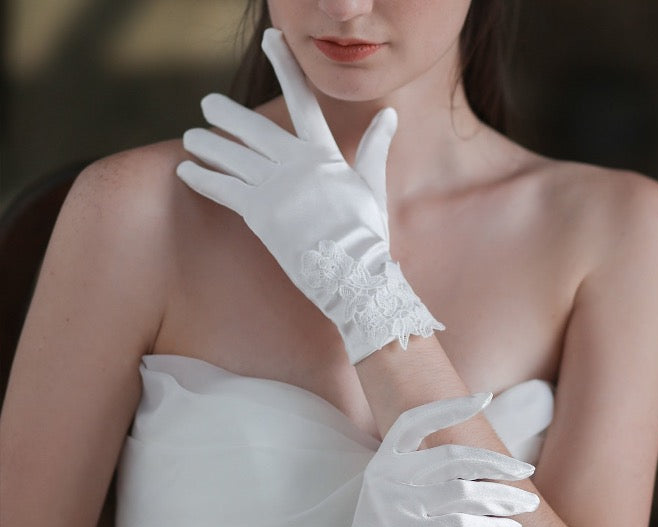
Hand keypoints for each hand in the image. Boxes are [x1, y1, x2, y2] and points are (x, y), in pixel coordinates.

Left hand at [177, 28, 443, 363]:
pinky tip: (186, 169)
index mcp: (323, 155)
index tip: (270, 40)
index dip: (285, 66)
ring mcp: (276, 188)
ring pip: (232, 156)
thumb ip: (374, 147)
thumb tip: (390, 115)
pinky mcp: (260, 214)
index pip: (302, 99)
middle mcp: (296, 165)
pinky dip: (202, 177)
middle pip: (253, 128)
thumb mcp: (372, 185)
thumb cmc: (367, 234)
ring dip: (207, 144)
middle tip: (207, 103)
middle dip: (227, 113)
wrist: (354, 273)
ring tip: (189, 136)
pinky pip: (223, 189)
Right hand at [258, 392, 539, 526]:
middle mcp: (385, 478)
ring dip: (502, 498)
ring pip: (462, 492)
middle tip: (525, 471)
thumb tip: (468, 458)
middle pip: (451, 457)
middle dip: (495, 463)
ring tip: (528, 506)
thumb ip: (414, 473)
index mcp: (382, 462)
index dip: (449, 407)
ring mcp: (395, 508)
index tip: (484, 397)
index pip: (414, 420)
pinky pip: (461, 526)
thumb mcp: (388, 495)